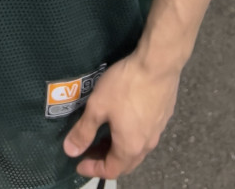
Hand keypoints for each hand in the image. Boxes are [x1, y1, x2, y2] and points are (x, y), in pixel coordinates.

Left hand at [62, 52, 180, 179]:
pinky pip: (145, 134)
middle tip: (89, 150)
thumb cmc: (125, 86)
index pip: (111, 170)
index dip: (93, 170)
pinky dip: (131, 135)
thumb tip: (70, 151)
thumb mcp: (97, 107)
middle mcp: (147, 144)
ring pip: (137, 149)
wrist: (158, 63)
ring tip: (104, 134)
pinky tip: (124, 119)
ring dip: (118, 147)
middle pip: (125, 163)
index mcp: (130, 147)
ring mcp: (158, 130)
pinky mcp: (164, 115)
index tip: (79, 164)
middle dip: (106, 160)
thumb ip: (83, 130)